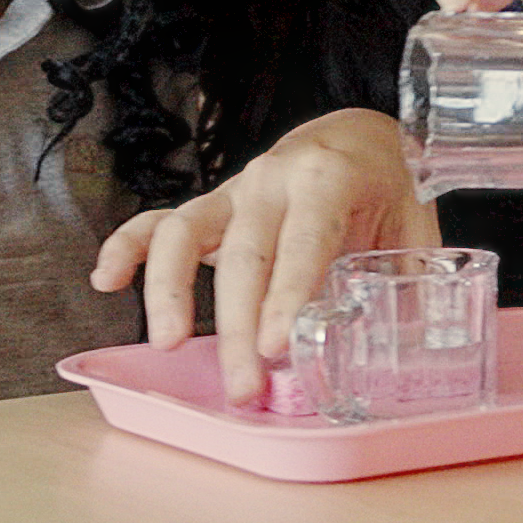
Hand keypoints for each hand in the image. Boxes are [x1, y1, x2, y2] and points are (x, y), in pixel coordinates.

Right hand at [92, 108, 436, 402]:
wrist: (357, 135)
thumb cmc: (387, 183)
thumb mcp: (415, 224)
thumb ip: (411, 282)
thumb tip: (416, 351)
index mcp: (327, 180)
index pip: (303, 243)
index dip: (287, 296)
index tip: (276, 348)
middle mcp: (271, 181)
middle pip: (243, 256)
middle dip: (238, 327)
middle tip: (243, 387)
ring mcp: (233, 193)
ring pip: (183, 233)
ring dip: (168, 290)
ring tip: (168, 343)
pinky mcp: (211, 208)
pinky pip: (157, 222)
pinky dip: (127, 248)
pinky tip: (106, 282)